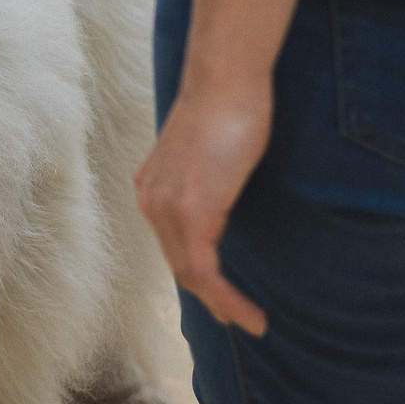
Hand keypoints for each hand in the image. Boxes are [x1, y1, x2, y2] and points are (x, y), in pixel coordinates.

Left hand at [135, 67, 271, 335]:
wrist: (226, 81)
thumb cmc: (229, 107)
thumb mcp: (212, 153)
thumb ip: (209, 180)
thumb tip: (224, 196)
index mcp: (152, 187)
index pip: (173, 245)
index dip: (199, 276)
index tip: (225, 297)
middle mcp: (151, 200)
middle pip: (179, 264)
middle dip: (211, 298)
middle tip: (243, 320)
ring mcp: (167, 207)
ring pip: (190, 274)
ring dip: (223, 305)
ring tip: (253, 322)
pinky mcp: (192, 212)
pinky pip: (205, 270)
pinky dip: (227, 297)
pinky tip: (250, 312)